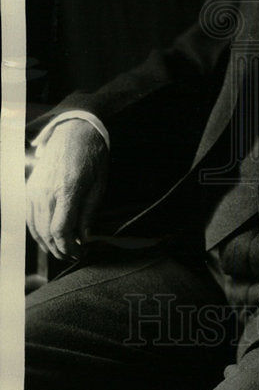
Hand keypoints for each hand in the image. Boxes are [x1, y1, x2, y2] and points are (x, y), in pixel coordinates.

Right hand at [26, 119, 107, 259]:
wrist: (73, 132)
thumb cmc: (91, 157)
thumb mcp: (99, 185)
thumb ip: (89, 214)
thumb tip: (83, 239)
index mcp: (67, 190)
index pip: (61, 231)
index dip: (69, 248)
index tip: (80, 255)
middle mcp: (46, 192)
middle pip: (46, 233)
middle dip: (60, 250)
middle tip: (74, 257)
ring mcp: (34, 191)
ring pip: (35, 228)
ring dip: (48, 245)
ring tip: (63, 251)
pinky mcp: (29, 189)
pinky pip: (29, 218)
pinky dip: (38, 232)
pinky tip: (49, 238)